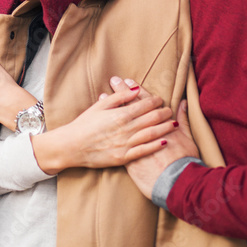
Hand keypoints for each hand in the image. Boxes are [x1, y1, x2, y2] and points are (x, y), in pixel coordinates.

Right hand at [31, 78, 175, 173]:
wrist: (71, 146)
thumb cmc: (84, 124)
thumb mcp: (99, 106)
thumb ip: (119, 97)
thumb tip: (134, 88)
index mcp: (120, 115)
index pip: (144, 105)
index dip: (155, 101)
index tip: (161, 99)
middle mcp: (125, 129)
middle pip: (151, 119)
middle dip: (164, 113)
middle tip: (171, 110)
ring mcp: (125, 144)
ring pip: (151, 134)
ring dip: (165, 128)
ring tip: (174, 123)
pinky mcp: (123, 157)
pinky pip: (144, 151)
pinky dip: (156, 146)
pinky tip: (165, 142)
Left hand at [112, 76, 197, 198]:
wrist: (176, 182)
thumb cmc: (183, 160)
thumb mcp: (187, 137)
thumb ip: (183, 119)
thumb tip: (183, 103)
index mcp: (157, 124)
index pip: (144, 102)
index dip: (137, 91)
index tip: (129, 80)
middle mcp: (142, 131)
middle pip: (130, 107)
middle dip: (122, 92)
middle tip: (115, 80)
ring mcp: (131, 143)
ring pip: (119, 120)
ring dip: (112, 107)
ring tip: (103, 94)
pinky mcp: (125, 156)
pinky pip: (112, 135)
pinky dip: (108, 126)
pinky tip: (101, 119)